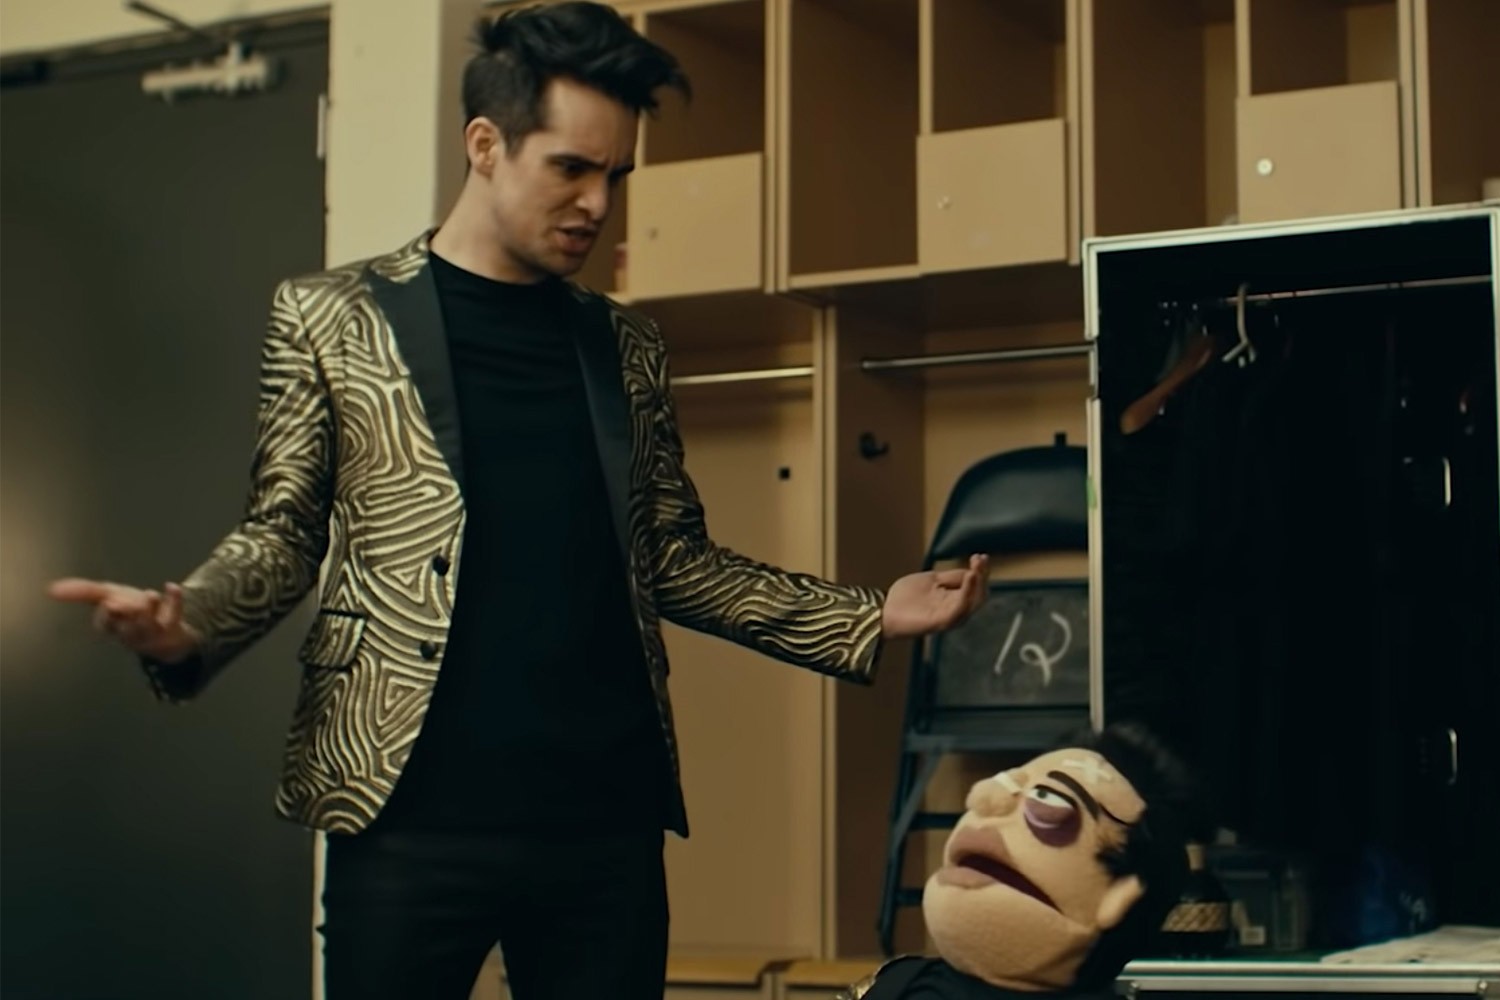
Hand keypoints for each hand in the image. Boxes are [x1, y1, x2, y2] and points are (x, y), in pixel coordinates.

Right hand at [48, 578, 200, 663]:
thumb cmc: (130, 612)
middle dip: (128, 614)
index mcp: (113, 627)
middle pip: (128, 628)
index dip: (107, 614)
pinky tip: (172, 586)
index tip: (108, 600)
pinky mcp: (175, 627)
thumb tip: (51, 589)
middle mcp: (133, 633)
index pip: (106, 624)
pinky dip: (175, 601)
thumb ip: (82, 592)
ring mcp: (154, 632)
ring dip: (149, 609)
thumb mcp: (107, 596)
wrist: (166, 630)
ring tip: (149, 595)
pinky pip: (176, 616)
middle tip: (129, 602)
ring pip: (150, 627)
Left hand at [880, 554, 988, 639]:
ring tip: (976, 568)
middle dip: (982, 575)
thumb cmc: (906, 597)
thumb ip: (952, 577)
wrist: (884, 610)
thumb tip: (973, 570)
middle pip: (979, 595)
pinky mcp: (941, 621)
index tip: (980, 556)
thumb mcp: (933, 579)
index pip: (976, 587)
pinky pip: (960, 608)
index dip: (981, 571)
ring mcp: (950, 617)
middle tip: (979, 560)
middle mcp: (957, 610)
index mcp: (956, 600)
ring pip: (973, 602)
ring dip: (978, 583)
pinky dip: (967, 593)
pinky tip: (969, 578)